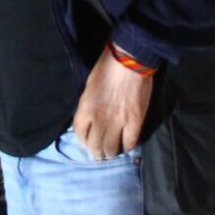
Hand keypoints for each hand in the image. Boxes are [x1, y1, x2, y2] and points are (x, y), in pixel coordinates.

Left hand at [72, 44, 153, 158]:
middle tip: (100, 153)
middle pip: (95, 146)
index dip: (83, 141)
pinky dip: (127, 147)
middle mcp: (99, 120)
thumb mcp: (89, 88)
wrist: (129, 61)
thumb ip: (88, 106)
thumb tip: (90, 120)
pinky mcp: (135, 123)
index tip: (87, 142)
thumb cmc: (106, 68)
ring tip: (112, 151)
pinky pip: (130, 143)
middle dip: (97, 152)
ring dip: (111, 152)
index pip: (80, 134)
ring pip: (111, 149)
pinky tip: (126, 145)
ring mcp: (118, 123)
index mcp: (85, 109)